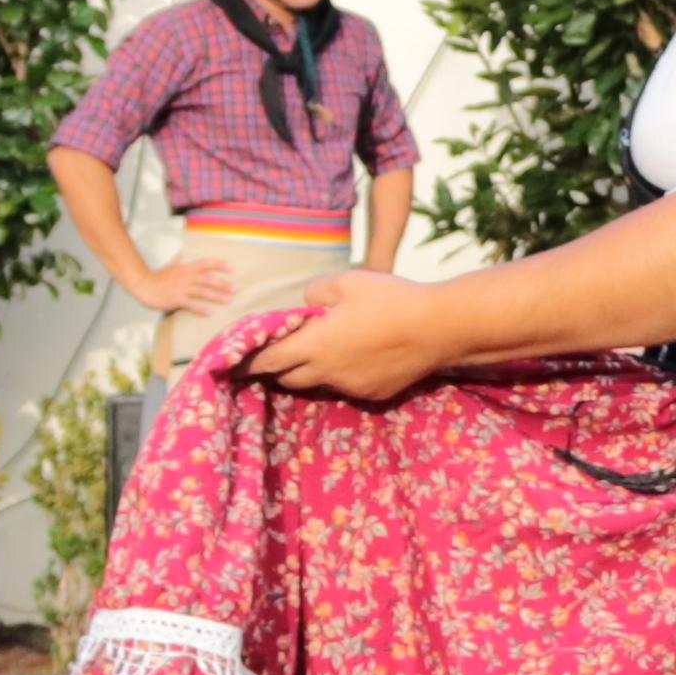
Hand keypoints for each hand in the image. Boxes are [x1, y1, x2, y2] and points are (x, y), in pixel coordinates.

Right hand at [137, 254, 247, 315]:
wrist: (144, 285)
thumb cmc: (159, 277)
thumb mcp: (173, 267)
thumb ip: (182, 263)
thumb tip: (188, 258)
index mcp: (186, 268)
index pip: (205, 263)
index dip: (219, 264)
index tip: (231, 268)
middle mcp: (186, 276)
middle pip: (208, 279)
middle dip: (223, 284)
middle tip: (235, 289)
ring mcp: (182, 288)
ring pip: (203, 291)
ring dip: (217, 296)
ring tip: (228, 301)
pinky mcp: (176, 299)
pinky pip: (192, 304)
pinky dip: (201, 308)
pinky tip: (210, 313)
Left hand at [229, 272, 446, 405]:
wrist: (440, 327)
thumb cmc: (390, 298)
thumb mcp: (347, 281)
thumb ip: (316, 292)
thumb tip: (307, 304)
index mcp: (316, 345)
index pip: (270, 360)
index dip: (250, 362)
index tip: (235, 364)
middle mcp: (329, 372)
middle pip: (290, 379)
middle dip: (278, 369)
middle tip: (275, 357)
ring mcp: (353, 386)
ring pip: (320, 384)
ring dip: (312, 372)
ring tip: (321, 354)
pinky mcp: (375, 393)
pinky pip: (349, 386)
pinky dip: (344, 374)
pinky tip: (360, 357)